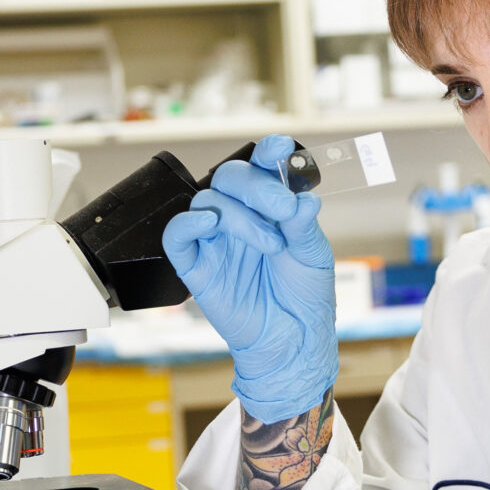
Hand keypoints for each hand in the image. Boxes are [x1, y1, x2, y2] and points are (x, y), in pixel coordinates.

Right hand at [162, 134, 337, 422]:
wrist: (292, 341)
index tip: (281, 149)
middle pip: (230, 177)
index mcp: (269, 207)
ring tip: (271, 244)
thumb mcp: (313, 255)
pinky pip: (176, 234)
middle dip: (257, 186)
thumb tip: (304, 197)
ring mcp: (216, 239)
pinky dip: (188, 223)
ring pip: (208, 200)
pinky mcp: (195, 264)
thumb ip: (303, 224)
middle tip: (282, 209)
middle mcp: (240, 217)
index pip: (262, 167)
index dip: (268, 153)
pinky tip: (211, 224)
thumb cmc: (304, 296)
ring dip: (240, 216)